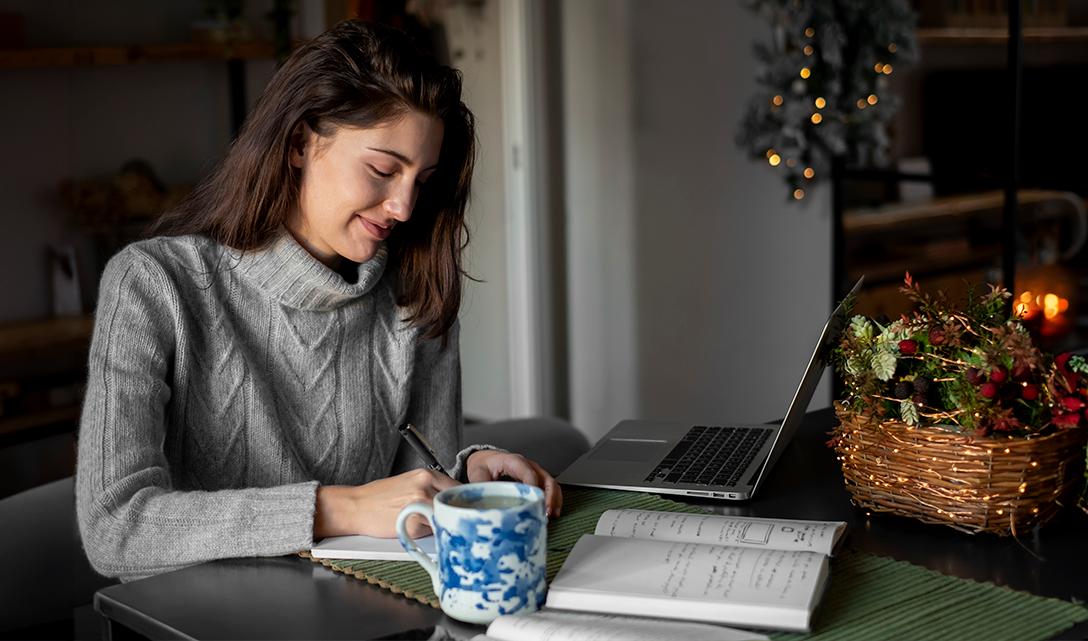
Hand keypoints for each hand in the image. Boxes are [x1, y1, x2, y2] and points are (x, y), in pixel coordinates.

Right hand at [313, 468, 458, 538]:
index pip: (458, 487)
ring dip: (443, 522)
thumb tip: (454, 498)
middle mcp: (425, 488)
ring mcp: (420, 507)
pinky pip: (433, 530)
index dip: (462, 499)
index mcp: (426, 474)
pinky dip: (429, 532)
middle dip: (455, 512)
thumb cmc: (381, 496)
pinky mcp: (414, 525)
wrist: (357, 506)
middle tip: (453, 517)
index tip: (463, 506)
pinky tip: (417, 527)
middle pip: (456, 503)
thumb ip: (432, 487)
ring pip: (446, 517)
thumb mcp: (410, 481)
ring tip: (430, 522)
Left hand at [465, 450, 562, 516]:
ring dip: (553, 498)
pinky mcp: (536, 480)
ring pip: (551, 483)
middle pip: (544, 478)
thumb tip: (484, 501)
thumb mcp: (477, 473)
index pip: (528, 472)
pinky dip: (554, 499)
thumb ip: (481, 485)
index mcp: (513, 461)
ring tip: (551, 514)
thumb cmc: (483, 464)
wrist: (485, 460)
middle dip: (548, 495)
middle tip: (545, 510)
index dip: (533, 485)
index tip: (534, 499)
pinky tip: (553, 512)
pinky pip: (550, 488)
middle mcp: (527, 465)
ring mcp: (534, 471)